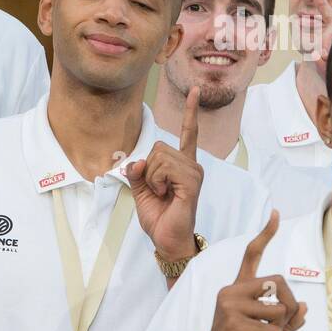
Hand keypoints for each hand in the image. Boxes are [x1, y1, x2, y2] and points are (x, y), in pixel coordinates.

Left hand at [127, 85, 202, 260]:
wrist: (166, 239)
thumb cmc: (158, 216)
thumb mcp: (140, 190)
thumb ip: (136, 172)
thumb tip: (135, 161)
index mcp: (182, 165)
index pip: (188, 133)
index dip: (190, 112)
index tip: (196, 91)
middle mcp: (192, 165)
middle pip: (158, 146)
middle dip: (147, 168)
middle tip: (156, 189)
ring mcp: (194, 173)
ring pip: (158, 157)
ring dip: (151, 177)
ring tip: (161, 193)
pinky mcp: (191, 182)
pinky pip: (164, 168)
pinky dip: (156, 182)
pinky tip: (164, 194)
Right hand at [195, 211, 307, 330]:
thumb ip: (287, 320)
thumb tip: (305, 306)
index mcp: (238, 290)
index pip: (251, 257)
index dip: (265, 235)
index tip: (276, 213)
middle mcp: (230, 292)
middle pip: (280, 283)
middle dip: (290, 310)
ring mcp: (228, 306)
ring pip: (279, 310)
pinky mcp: (232, 324)